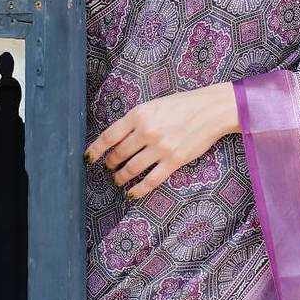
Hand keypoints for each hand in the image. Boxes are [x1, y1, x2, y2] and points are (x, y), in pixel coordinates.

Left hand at [84, 83, 238, 199]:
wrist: (211, 110)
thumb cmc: (182, 105)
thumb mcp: (154, 105)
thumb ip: (136, 120)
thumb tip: (117, 139)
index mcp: (139, 114)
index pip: (109, 136)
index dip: (96, 150)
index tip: (89, 158)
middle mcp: (147, 131)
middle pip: (119, 154)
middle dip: (110, 163)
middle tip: (109, 167)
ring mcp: (160, 148)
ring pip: (132, 169)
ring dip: (121, 177)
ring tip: (118, 180)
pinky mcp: (174, 161)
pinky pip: (151, 180)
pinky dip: (139, 189)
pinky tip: (132, 193)